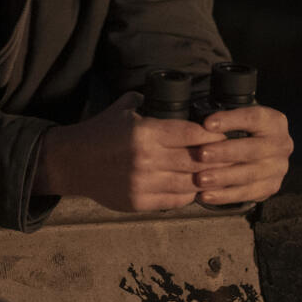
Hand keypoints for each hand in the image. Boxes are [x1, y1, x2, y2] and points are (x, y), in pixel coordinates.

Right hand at [33, 92, 224, 212]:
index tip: (222, 135)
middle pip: (195, 160)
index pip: (192, 134)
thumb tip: (177, 99)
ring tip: (218, 173)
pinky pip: (175, 200)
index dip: (212, 135)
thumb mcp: (124, 107)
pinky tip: (195, 186)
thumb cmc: (101, 132)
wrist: (73, 162)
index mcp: (145, 132)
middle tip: (229, 155)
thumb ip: (150, 102)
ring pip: (189, 183)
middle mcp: (146, 159)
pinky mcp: (139, 202)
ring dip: (206, 179)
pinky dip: (188, 194)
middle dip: (216, 158)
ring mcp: (143, 183)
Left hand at [191, 104, 292, 205]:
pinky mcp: (270, 187)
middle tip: (201, 154)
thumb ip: (225, 120)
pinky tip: (206, 195)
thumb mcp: (238, 118)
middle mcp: (281, 145)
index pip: (253, 118)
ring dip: (222, 178)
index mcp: (273, 122)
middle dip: (224, 152)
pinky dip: (224, 196)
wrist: (261, 151)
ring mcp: (278, 169)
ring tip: (200, 179)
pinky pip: (247, 194)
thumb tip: (203, 126)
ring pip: (249, 175)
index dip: (230, 120)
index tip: (206, 124)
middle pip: (252, 149)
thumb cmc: (243, 130)